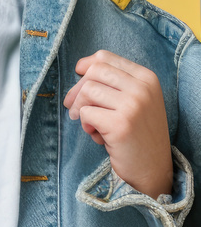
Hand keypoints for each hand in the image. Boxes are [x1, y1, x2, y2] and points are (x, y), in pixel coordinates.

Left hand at [62, 49, 172, 198]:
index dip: (86, 66)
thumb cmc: (138, 133)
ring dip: (81, 109)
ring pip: (88, 90)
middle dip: (77, 88)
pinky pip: (87, 113)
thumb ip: (114, 82)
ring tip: (89, 124)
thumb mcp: (136, 100)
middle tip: (72, 106)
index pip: (105, 57)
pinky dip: (85, 124)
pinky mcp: (120, 124)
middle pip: (94, 71)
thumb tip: (80, 68)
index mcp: (146, 78)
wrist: (153, 169)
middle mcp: (142, 88)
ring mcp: (133, 105)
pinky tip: (96, 136)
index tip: (78, 76)